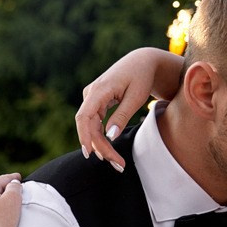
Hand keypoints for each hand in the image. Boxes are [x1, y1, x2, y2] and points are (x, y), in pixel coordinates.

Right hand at [75, 47, 183, 169]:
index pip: (84, 117)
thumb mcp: (136, 97)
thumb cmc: (141, 76)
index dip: (84, 136)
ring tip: (117, 162)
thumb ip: (122, 116)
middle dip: (99, 147)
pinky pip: (95, 123)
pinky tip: (110, 151)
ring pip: (91, 127)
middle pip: (88, 126)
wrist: (142, 61)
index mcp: (99, 90)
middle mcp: (91, 93)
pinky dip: (102, 137)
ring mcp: (92, 98)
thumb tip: (110, 137)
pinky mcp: (96, 102)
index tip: (89, 154)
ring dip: (101, 145)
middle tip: (118, 165)